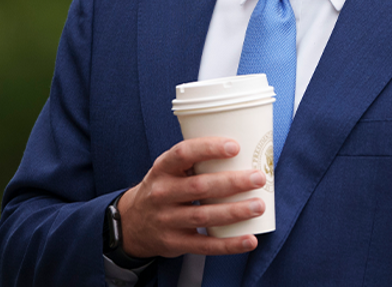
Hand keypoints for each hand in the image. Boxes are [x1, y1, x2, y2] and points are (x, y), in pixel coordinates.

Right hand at [117, 136, 267, 258]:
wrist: (133, 223)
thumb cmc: (162, 189)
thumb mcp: (167, 170)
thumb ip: (194, 162)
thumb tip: (242, 150)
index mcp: (162, 169)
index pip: (183, 153)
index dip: (208, 148)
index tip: (234, 146)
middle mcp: (162, 193)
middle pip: (199, 187)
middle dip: (232, 183)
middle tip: (258, 178)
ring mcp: (167, 220)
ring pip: (204, 216)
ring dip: (234, 212)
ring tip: (258, 206)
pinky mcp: (174, 243)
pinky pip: (205, 245)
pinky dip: (229, 244)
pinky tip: (249, 239)